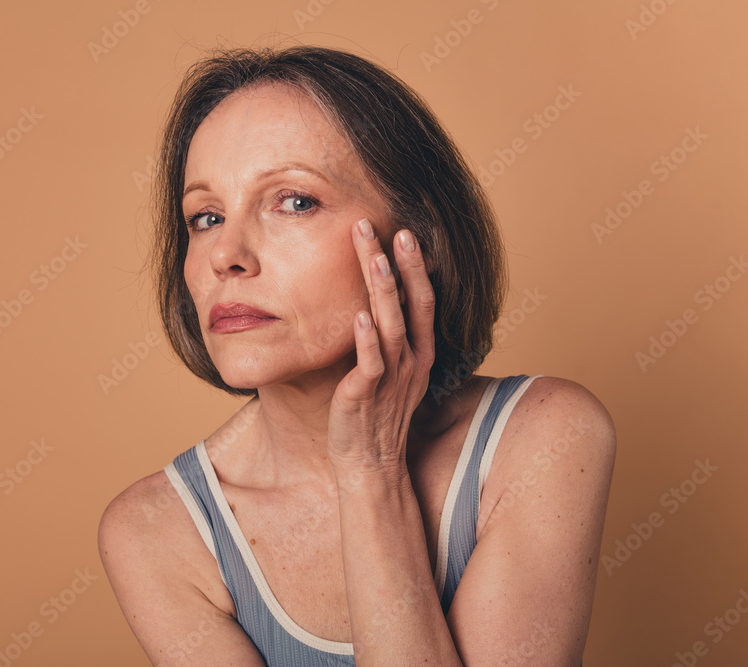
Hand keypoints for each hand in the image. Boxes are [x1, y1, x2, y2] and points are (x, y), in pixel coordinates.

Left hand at [326, 218, 435, 480]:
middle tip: (387, 229)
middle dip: (400, 265)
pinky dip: (366, 338)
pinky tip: (358, 314)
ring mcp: (391, 378)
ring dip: (383, 290)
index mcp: (418, 354)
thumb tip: (372, 305)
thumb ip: (386, 340)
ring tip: (375, 256)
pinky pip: (371, 363)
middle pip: (410, 304)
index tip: (404, 233)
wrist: (370, 466)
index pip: (422, 301)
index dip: (416, 267)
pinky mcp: (366, 394)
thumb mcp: (389, 373)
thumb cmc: (374, 416)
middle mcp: (410, 362)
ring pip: (391, 326)